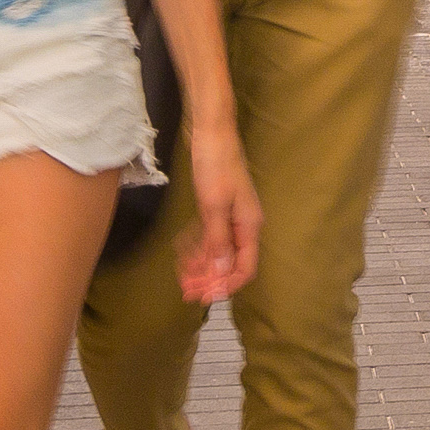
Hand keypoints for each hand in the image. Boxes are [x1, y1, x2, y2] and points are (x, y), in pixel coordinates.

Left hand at [171, 118, 260, 303]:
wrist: (211, 133)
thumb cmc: (216, 165)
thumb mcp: (214, 206)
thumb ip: (218, 241)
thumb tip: (222, 273)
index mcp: (249, 225)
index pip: (245, 268)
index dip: (226, 285)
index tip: (204, 296)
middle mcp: (243, 225)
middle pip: (230, 263)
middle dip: (209, 279)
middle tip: (186, 291)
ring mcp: (230, 217)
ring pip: (217, 252)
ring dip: (200, 266)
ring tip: (181, 276)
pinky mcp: (217, 209)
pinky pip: (208, 237)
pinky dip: (196, 247)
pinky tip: (183, 252)